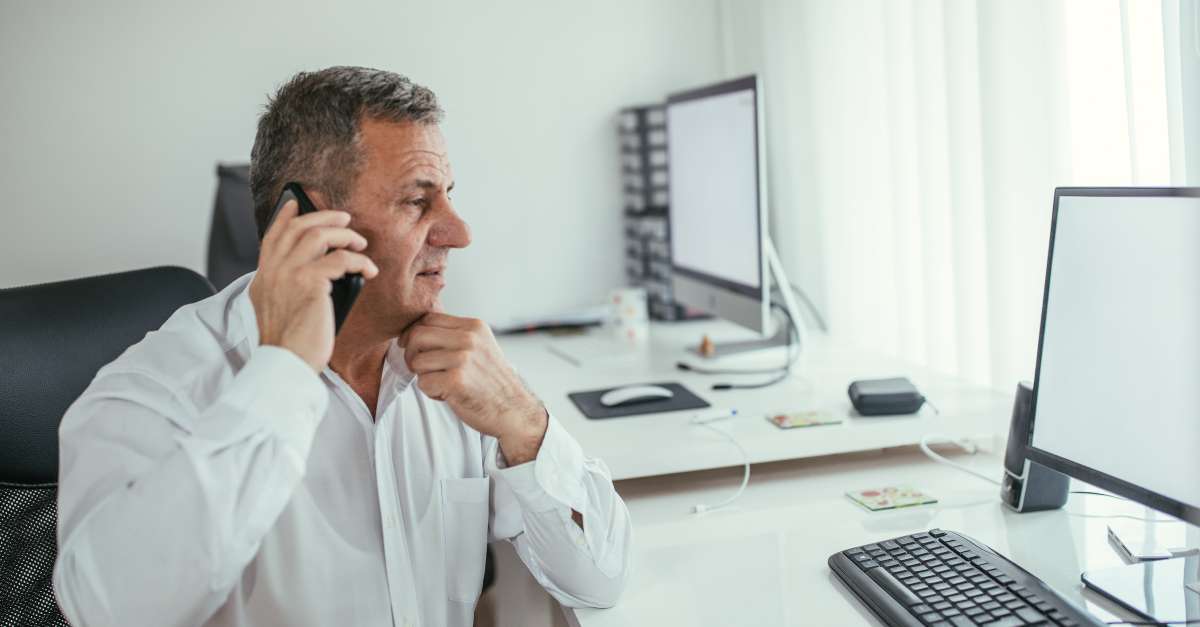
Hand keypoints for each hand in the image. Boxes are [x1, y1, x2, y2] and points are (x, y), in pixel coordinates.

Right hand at [249, 200, 378, 372]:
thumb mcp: (277, 309)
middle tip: (345, 219)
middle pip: (299, 227)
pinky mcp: (310, 283)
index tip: (295, 203)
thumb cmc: (290, 343)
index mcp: (263, 276)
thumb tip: (318, 271)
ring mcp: (289, 274)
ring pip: (319, 235)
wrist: (286, 362)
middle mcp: (273, 270)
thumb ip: (286, 286)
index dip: (285, 217)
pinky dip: (360, 261)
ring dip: (345, 235)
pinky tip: (369, 270)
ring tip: (360, 243)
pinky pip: (342, 260)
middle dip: (324, 217)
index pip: (272, 236)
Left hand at [404, 313, 547, 464]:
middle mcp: (469, 339)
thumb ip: (455, 336)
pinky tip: (448, 394)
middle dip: (412, 354)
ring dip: (424, 377)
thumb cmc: (493, 383)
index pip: (429, 319)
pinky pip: (423, 383)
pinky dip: (431, 392)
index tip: (411, 346)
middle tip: (420, 368)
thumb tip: (418, 332)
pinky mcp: (456, 380)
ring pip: (417, 361)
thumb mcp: (481, 347)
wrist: (514, 410)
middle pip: (418, 335)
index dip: (414, 333)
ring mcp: (463, 359)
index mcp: (474, 327)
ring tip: (443, 383)